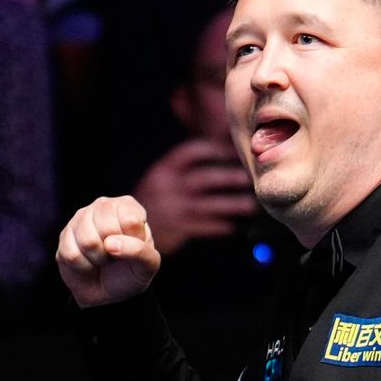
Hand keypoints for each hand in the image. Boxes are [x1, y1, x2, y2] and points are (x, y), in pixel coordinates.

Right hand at [56, 196, 160, 307]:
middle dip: (114, 252)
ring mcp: (81, 218)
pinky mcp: (64, 235)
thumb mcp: (148, 265)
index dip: (134, 242)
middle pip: (108, 229)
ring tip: (103, 258)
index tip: (133, 247)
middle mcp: (103, 205)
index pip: (131, 221)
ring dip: (99, 259)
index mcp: (127, 206)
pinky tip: (89, 263)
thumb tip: (111, 244)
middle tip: (116, 255)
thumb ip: (140, 251)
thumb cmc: (132, 271)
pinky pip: (72, 255)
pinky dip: (84, 266)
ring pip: (88, 242)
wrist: (109, 292)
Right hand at [133, 139, 257, 254]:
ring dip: (233, 205)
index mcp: (164, 170)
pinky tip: (235, 226)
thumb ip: (185, 167)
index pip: (191, 152)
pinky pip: (206, 227)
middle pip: (205, 178)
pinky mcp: (179, 229)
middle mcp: (168, 187)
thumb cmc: (156, 200)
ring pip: (210, 206)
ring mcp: (174, 209)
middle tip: (248, 178)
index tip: (232, 151)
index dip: (214, 150)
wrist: (130, 231)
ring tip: (250, 205)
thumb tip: (221, 149)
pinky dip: (222, 226)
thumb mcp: (163, 178)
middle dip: (229, 178)